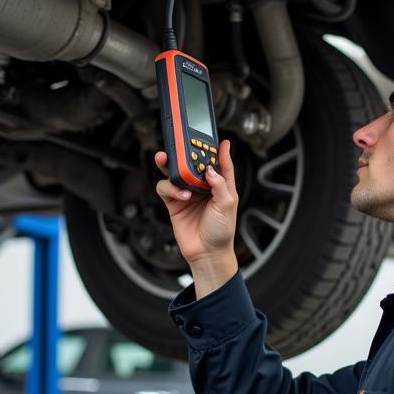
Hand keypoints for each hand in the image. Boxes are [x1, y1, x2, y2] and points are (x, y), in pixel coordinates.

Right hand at [154, 141, 238, 295]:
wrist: (207, 253)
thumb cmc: (222, 232)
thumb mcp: (228, 205)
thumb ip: (220, 184)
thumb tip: (211, 169)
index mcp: (220, 186)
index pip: (221, 164)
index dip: (220, 151)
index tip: (220, 139)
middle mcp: (203, 187)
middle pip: (193, 164)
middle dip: (187, 153)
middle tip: (182, 145)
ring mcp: (187, 194)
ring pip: (176, 172)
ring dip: (172, 166)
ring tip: (169, 162)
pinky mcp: (174, 202)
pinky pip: (166, 187)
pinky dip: (171, 188)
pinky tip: (181, 195)